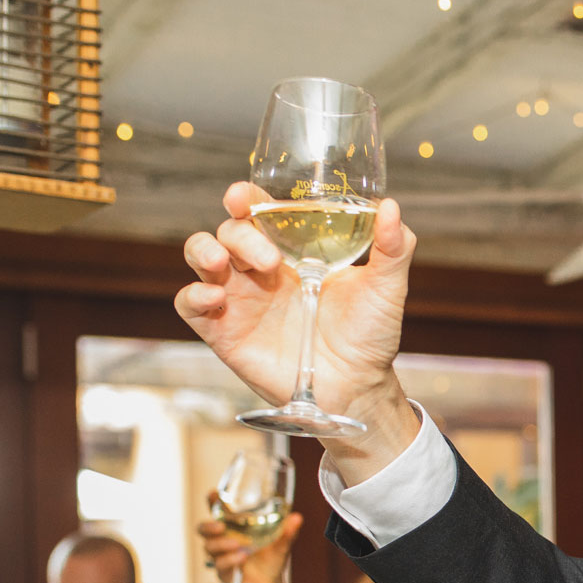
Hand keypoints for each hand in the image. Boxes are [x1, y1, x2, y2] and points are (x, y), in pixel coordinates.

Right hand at [176, 183, 420, 465]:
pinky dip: (192, 295)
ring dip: (202, 250)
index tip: (243, 196)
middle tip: (267, 259)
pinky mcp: (224, 331)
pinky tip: (214, 298)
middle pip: (228, 231)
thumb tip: (392, 206)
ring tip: (220, 262)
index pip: (257, 212)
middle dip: (238, 235)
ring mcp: (239, 299)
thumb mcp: (386, 288)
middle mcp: (259, 270)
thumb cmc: (370, 335)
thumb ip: (393, 248)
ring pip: (200, 257)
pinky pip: (189, 305)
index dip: (245, 198)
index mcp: (292, 252)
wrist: (358, 386)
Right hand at [197, 506, 302, 582]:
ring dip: (221, 544)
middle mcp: (224, 540)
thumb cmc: (271, 560)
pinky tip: (242, 557)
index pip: (218, 512)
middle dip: (208, 526)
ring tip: (237, 545)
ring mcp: (221, 556)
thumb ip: (287, 532)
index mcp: (235, 528)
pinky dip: (230, 560)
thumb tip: (297, 518)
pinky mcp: (224, 573)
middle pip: (203, 530)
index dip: (213, 502)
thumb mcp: (281, 544)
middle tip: (220, 526)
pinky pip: (220, 565)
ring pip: (209, 547)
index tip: (214, 494)